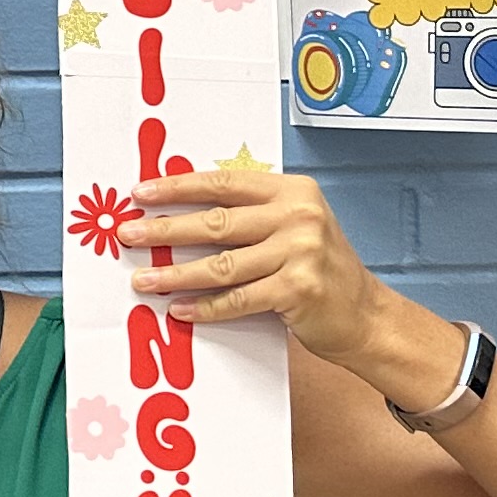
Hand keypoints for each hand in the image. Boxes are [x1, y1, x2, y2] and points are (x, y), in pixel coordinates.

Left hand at [128, 168, 397, 371]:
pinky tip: (180, 310)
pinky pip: (238, 299)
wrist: (366, 314)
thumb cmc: (318, 268)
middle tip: (129, 234)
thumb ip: (249, 215)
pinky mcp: (298, 290)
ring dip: (176, 274)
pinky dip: (205, 307)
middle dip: (166, 230)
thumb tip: (178, 213)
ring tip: (143, 279)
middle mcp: (299, 216)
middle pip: (216, 222)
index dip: (178, 187)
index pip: (223, 182)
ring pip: (221, 264)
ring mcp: (301, 253)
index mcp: (292, 191)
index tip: (140, 193)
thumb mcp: (291, 226)